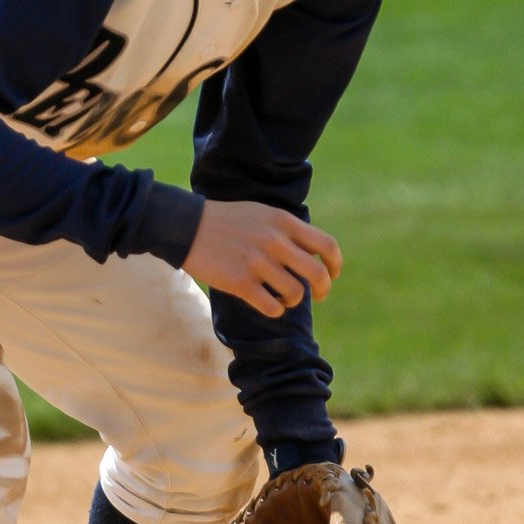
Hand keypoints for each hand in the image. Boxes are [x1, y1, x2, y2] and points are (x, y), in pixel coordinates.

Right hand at [181, 200, 340, 316]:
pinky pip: (272, 307)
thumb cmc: (227, 221)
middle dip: (323, 289)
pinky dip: (275, 310)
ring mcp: (257, 263)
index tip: (333, 274)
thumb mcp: (262, 213)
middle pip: (317, 274)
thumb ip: (287, 230)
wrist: (188, 226)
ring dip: (293, 300)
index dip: (336, 264)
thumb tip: (312, 254)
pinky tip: (268, 304)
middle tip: (319, 295)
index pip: (326, 245)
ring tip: (283, 297)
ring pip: (295, 294)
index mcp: (283, 222)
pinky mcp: (240, 283)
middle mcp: (274, 242)